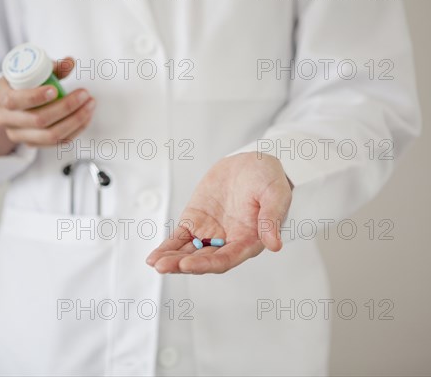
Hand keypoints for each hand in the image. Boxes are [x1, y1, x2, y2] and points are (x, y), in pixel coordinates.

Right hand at [0, 58, 94, 155]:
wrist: (12, 102)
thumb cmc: (22, 83)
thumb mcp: (30, 70)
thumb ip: (49, 67)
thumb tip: (70, 62)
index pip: (14, 100)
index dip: (35, 97)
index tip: (55, 89)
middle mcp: (5, 118)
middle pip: (37, 120)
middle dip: (65, 108)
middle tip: (84, 95)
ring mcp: (18, 134)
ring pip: (50, 136)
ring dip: (75, 121)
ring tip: (89, 106)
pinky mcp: (32, 144)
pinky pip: (56, 143)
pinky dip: (75, 130)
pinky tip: (86, 117)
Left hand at [146, 152, 292, 273]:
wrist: (252, 162)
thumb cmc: (269, 179)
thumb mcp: (276, 194)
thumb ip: (272, 218)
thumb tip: (275, 245)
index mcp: (249, 241)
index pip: (227, 258)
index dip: (207, 263)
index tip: (188, 265)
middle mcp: (228, 242)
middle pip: (204, 259)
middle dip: (183, 264)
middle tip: (164, 267)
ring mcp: (210, 233)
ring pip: (189, 252)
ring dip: (172, 259)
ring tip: (155, 263)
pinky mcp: (196, 221)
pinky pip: (180, 238)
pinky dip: (168, 247)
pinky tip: (154, 257)